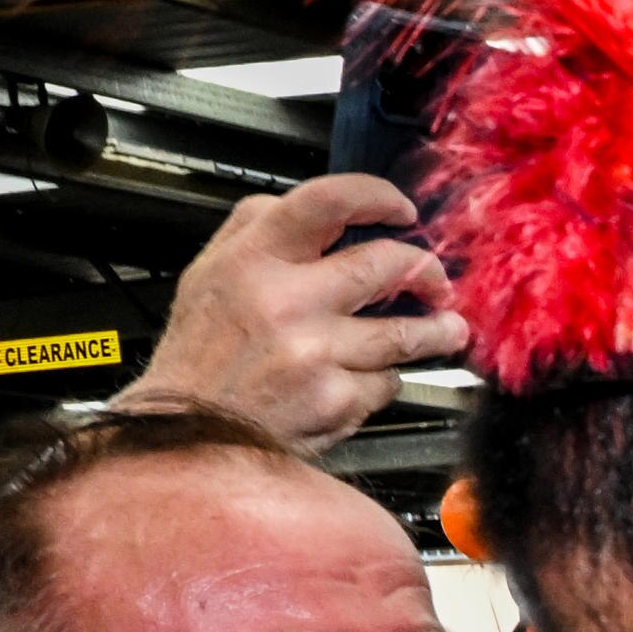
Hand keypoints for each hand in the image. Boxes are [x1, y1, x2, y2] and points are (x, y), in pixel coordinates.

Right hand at [119, 173, 463, 451]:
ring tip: (446, 329)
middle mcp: (286, 301)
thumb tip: (322, 209)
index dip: (377, 197)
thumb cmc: (201, 355)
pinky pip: (386, 382)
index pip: (328, 202)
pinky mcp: (336, 399)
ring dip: (436, 330)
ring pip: (405, 332)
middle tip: (436, 282)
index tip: (403, 212)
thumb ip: (256, 230)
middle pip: (387, 264)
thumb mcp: (209, 274)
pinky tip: (365, 379)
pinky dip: (382, 380)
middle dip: (426, 272)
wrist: (186, 434)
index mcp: (252, 260)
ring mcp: (315, 353)